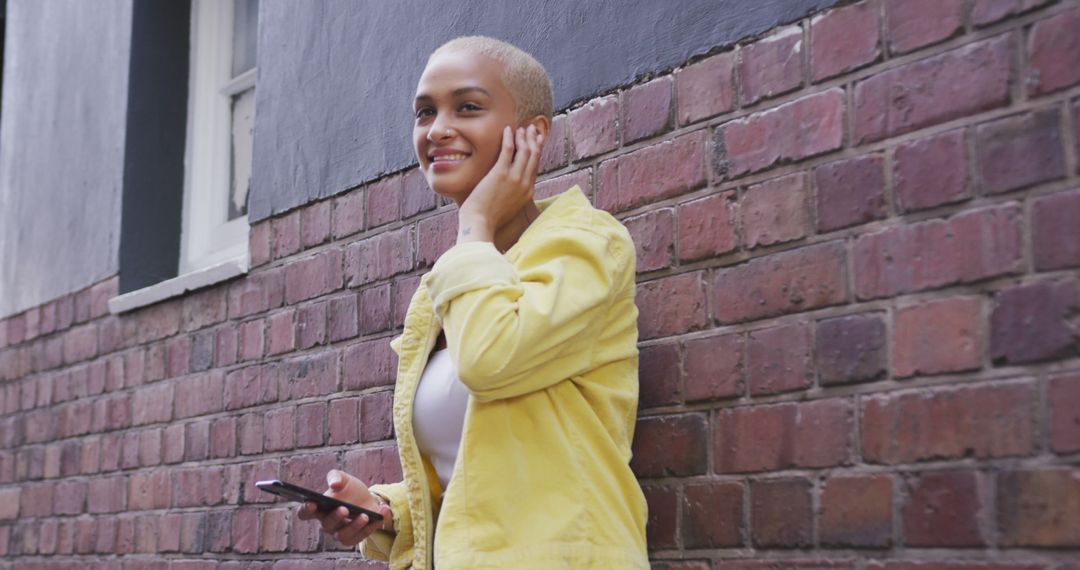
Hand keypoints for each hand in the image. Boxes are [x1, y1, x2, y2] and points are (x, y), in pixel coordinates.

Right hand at [296, 469, 393, 546]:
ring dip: (354, 526)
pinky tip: (379, 516)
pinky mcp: (354, 537)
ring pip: (343, 535)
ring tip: (364, 515)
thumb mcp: (343, 478)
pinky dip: (370, 528)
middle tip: (344, 508)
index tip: (311, 503)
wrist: (367, 498)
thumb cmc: (349, 489)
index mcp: (319, 508)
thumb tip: (334, 484)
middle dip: (335, 517)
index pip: (305, 513)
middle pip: (327, 524)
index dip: (305, 510)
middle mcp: (327, 523)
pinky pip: (360, 537)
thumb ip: (335, 476)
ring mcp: (340, 532)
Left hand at [457, 124, 544, 241]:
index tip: (537, 141)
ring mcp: (514, 177)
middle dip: (534, 140)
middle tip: (532, 129)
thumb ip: (514, 196)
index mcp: (527, 192)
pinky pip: (508, 150)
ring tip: (521, 127)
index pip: (535, 167)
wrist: (480, 224)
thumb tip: (511, 191)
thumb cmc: (489, 219)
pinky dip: (509, 138)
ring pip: (524, 151)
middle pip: (534, 156)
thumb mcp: (509, 208)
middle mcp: (524, 183)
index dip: (537, 151)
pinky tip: (507, 130)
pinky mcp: (500, 173)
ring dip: (523, 136)